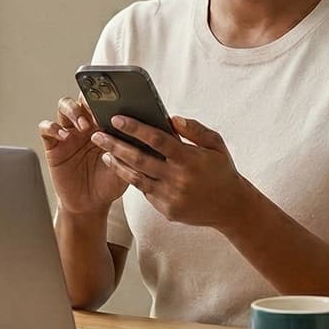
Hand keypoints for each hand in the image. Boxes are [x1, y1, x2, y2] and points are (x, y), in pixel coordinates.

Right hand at [39, 95, 126, 216]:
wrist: (91, 204)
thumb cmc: (110, 182)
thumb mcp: (127, 164)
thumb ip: (132, 146)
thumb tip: (143, 129)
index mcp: (106, 124)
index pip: (105, 101)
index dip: (109, 97)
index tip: (116, 100)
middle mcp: (87, 125)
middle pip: (83, 98)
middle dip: (89, 99)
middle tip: (97, 110)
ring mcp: (69, 133)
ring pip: (64, 106)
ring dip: (73, 110)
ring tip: (83, 125)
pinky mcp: (53, 145)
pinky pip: (46, 128)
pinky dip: (53, 128)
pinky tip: (64, 136)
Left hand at [90, 114, 250, 228]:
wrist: (231, 207)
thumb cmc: (222, 170)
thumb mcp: (216, 145)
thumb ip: (194, 130)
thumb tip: (171, 118)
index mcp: (189, 159)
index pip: (157, 140)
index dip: (135, 128)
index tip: (117, 119)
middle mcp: (177, 178)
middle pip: (139, 159)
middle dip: (115, 145)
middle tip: (97, 134)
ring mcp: (170, 196)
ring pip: (136, 177)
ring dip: (117, 164)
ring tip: (104, 152)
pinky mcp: (166, 210)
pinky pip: (145, 191)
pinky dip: (133, 178)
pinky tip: (123, 168)